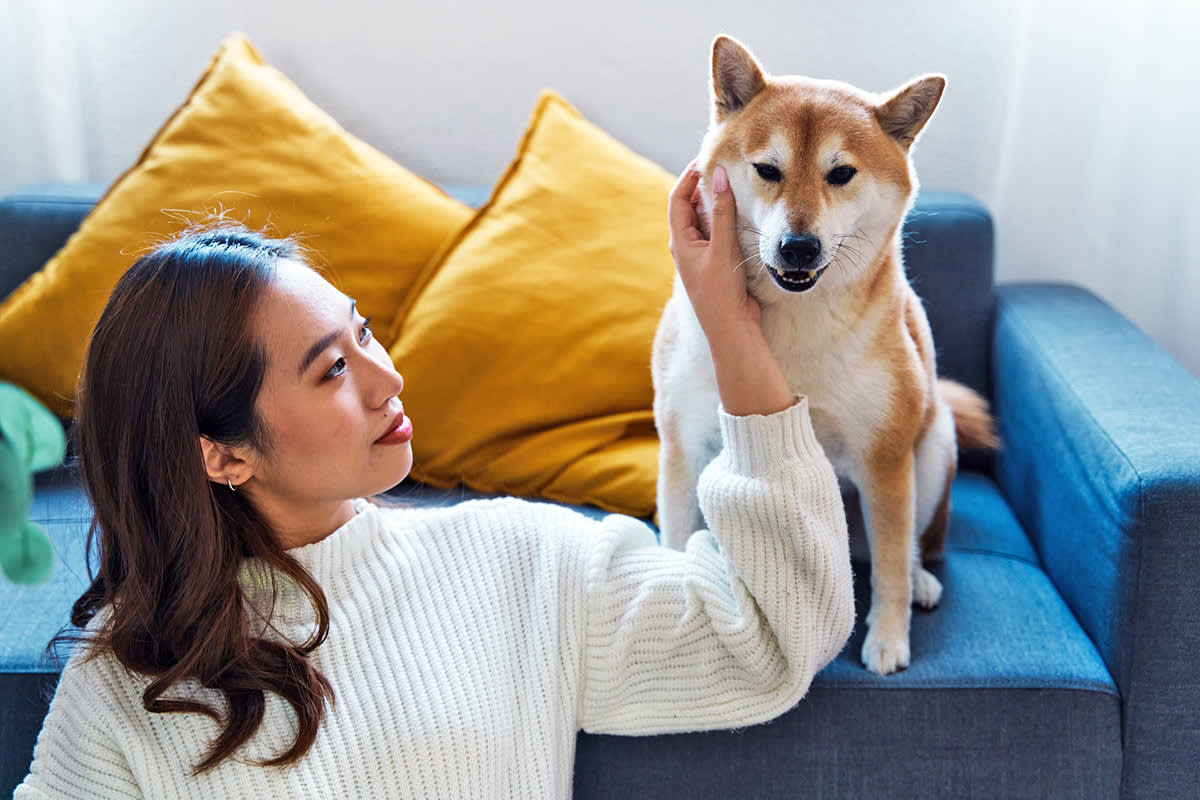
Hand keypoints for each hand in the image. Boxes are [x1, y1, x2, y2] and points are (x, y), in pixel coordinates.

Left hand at [667, 163, 760, 335]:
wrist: (731, 327)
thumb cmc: (721, 291)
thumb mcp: (722, 247)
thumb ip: (721, 211)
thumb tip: (718, 176)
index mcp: (680, 241)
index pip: (678, 199)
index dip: (688, 177)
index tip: (706, 160)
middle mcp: (687, 246)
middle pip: (689, 207)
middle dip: (702, 186)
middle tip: (721, 167)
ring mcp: (701, 255)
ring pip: (704, 220)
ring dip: (715, 203)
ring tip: (732, 184)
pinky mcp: (716, 263)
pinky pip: (716, 233)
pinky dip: (725, 219)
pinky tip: (740, 214)